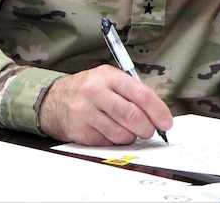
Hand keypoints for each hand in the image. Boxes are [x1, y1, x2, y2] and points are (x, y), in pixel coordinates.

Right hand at [38, 65, 172, 144]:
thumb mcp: (108, 80)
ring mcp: (86, 112)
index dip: (158, 111)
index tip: (166, 122)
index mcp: (107, 76)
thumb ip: (132, 93)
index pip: (141, 94)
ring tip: (124, 128)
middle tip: (149, 131)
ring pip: (123, 135)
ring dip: (130, 137)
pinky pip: (108, 144)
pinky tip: (108, 131)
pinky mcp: (80, 131)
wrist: (53, 100)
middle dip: (147, 129)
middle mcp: (95, 92)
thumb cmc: (87, 90)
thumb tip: (159, 116)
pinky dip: (114, 142)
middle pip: (133, 117)